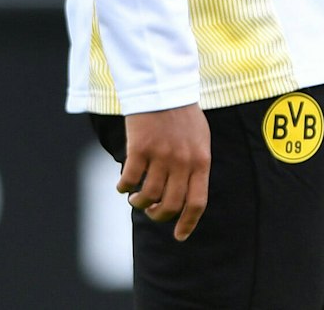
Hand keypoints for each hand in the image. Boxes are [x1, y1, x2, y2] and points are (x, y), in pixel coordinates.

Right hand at [118, 104, 211, 239]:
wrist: (164, 87)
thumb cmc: (183, 115)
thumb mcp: (199, 140)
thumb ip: (195, 166)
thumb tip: (187, 196)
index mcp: (201, 161)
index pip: (198, 202)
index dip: (188, 223)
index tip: (179, 236)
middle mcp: (183, 161)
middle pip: (170, 205)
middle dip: (159, 215)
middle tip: (151, 211)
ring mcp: (162, 155)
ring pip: (149, 196)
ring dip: (140, 202)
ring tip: (135, 197)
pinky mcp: (140, 148)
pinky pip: (130, 179)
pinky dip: (124, 187)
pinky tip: (122, 186)